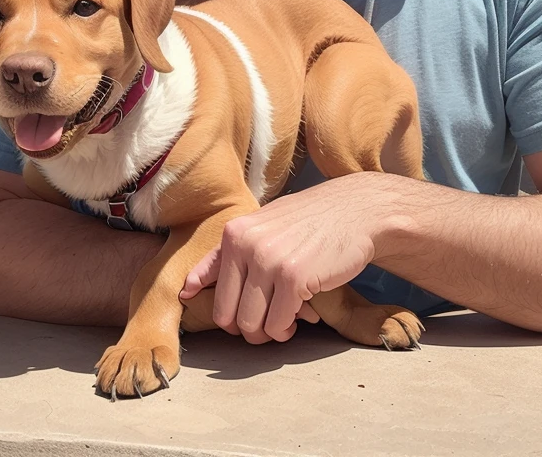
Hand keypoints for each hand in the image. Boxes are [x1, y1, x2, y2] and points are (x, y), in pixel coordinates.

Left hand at [179, 177, 380, 343]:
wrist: (355, 210)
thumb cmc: (307, 223)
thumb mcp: (260, 229)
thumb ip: (223, 258)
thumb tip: (186, 290)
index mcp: (233, 234)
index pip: (214, 293)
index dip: (229, 313)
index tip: (244, 314)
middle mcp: (246, 245)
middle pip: (229, 317)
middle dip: (249, 328)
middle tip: (270, 321)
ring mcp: (269, 261)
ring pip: (252, 325)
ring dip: (271, 331)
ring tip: (288, 316)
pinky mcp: (294, 278)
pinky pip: (279, 324)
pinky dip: (289, 328)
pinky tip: (302, 313)